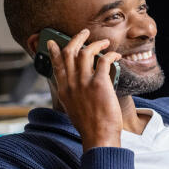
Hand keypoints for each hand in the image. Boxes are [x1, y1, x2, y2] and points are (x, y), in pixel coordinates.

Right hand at [48, 29, 123, 151]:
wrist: (98, 136)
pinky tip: (116, 55)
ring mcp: (84, 82)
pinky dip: (110, 54)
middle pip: (69, 52)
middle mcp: (71, 83)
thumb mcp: (73, 109)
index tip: (53, 42)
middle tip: (85, 32)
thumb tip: (76, 87)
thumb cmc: (89, 126)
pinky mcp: (99, 83)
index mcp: (63, 90)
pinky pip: (103, 60)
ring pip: (85, 52)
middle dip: (77, 38)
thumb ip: (72, 95)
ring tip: (105, 42)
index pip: (56, 64)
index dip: (55, 51)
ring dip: (96, 43)